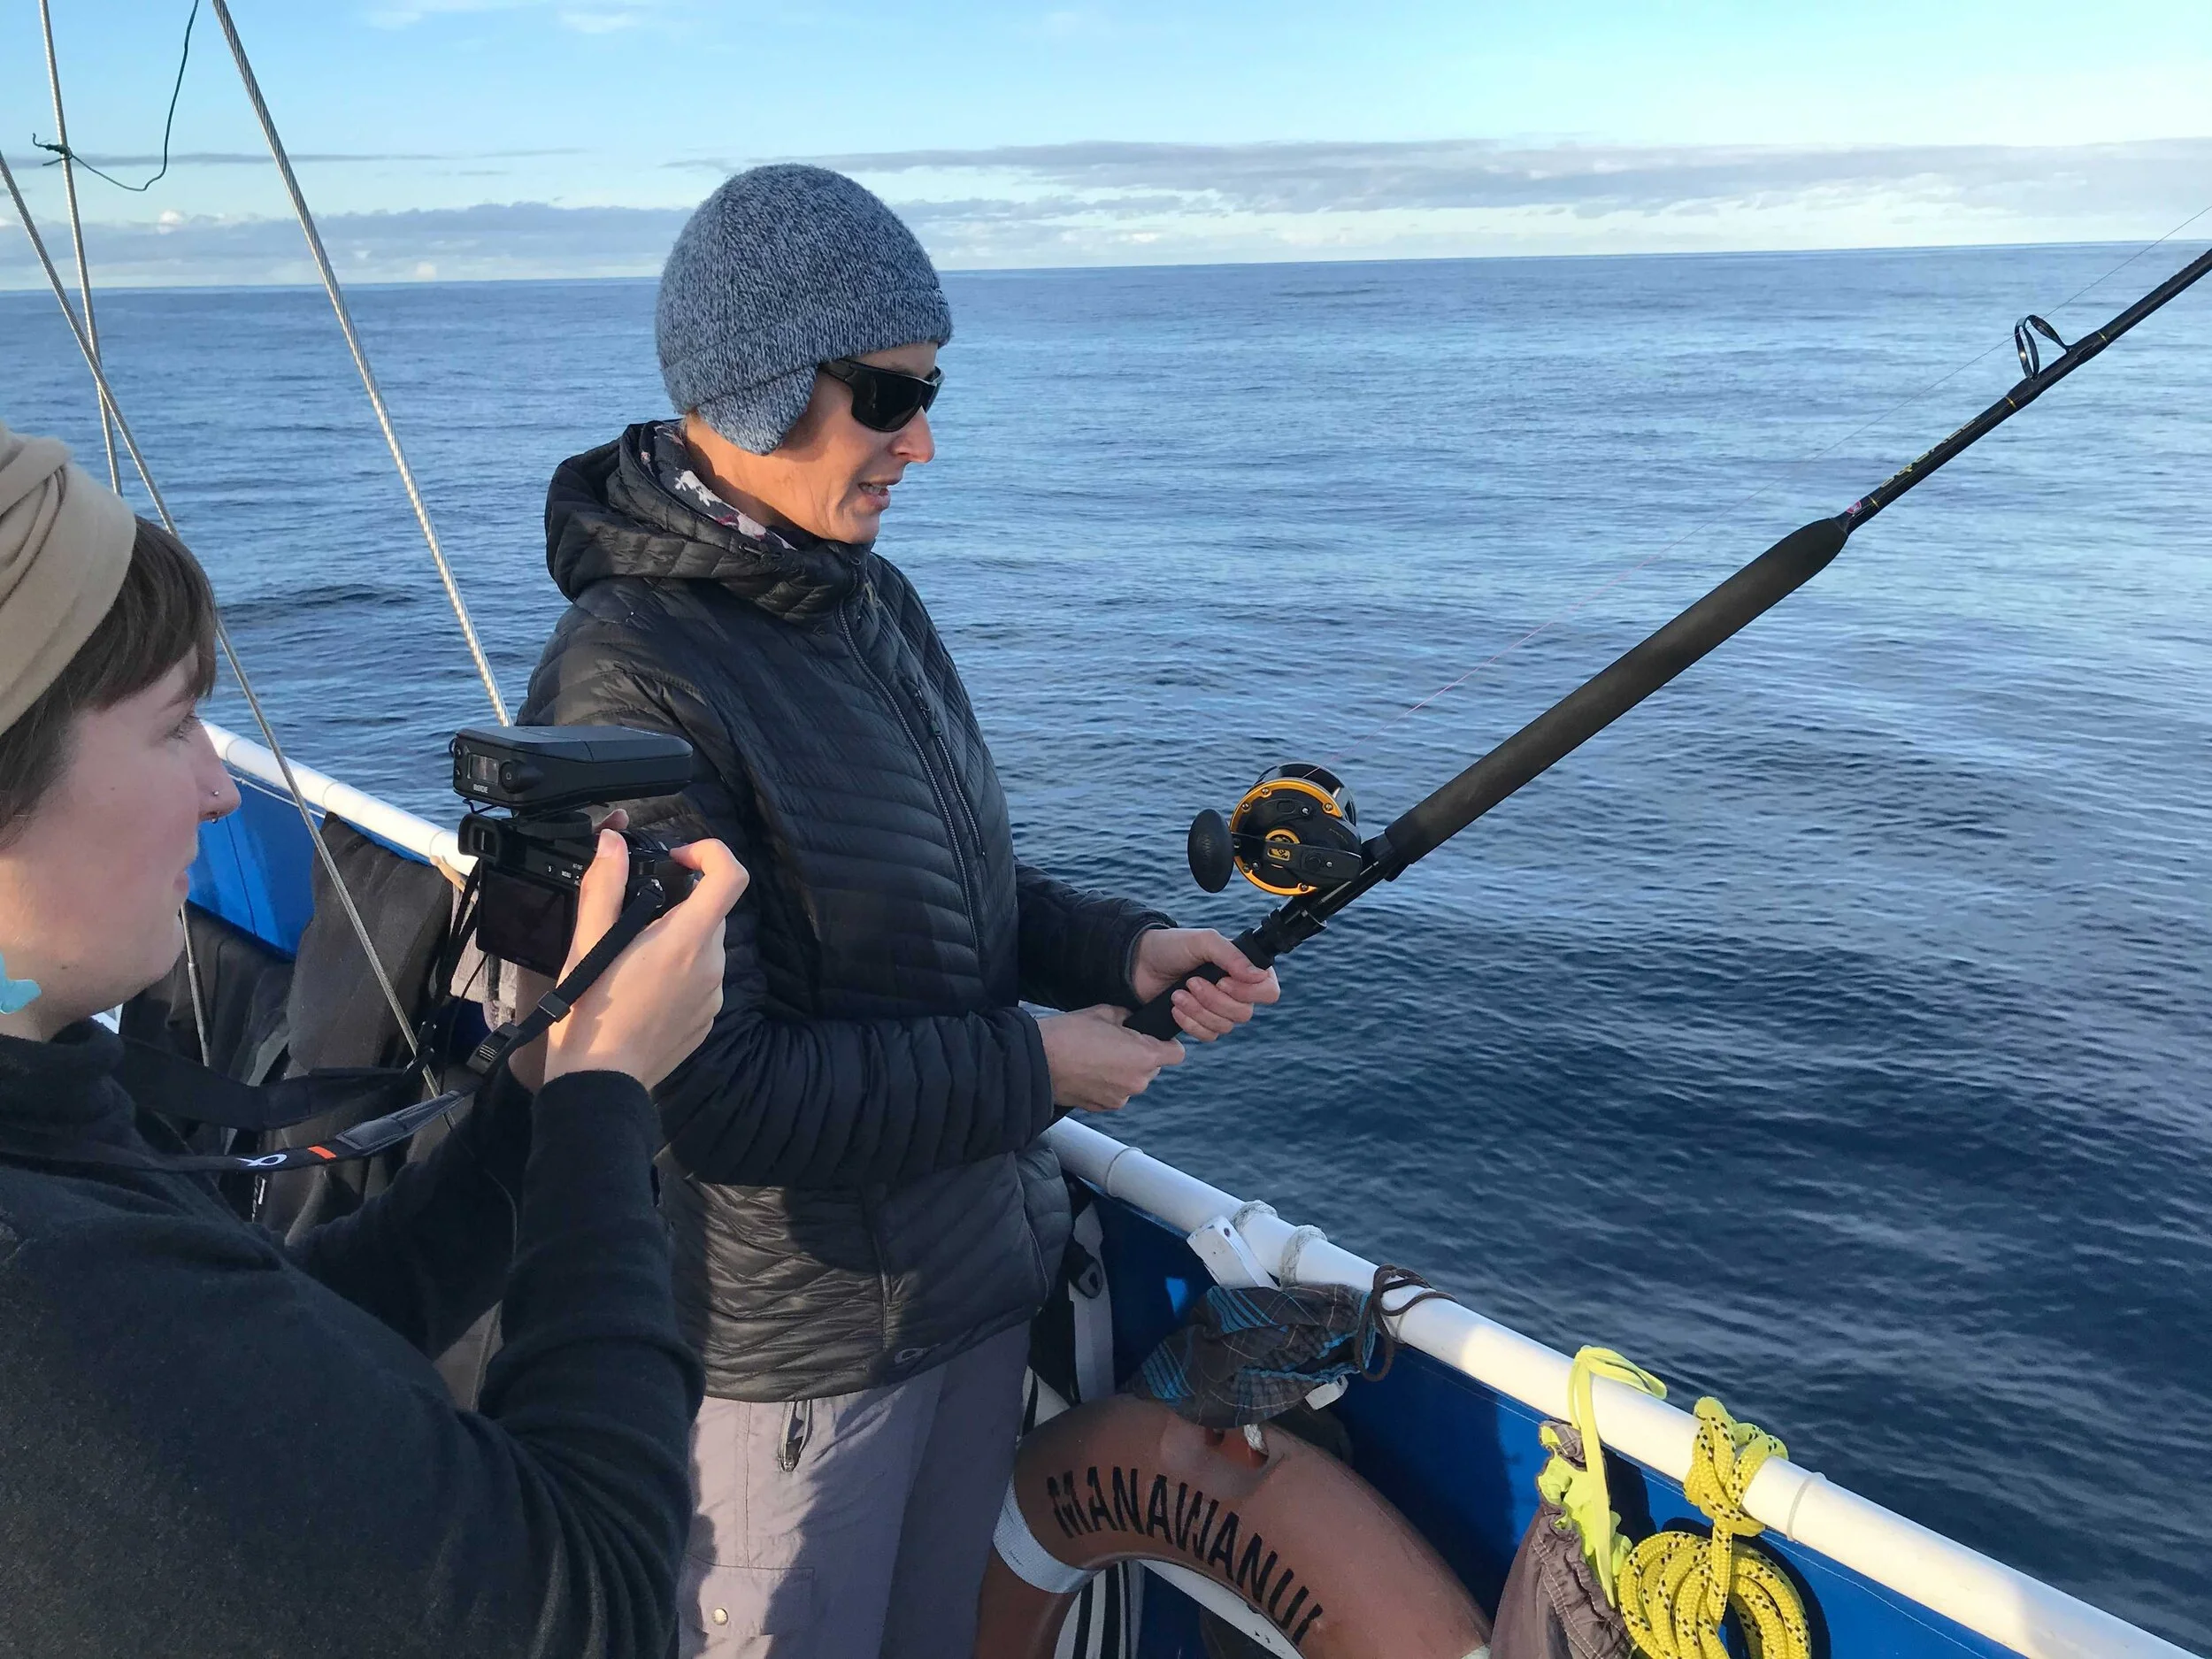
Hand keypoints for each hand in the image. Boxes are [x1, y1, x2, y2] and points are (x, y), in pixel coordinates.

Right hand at [534, 830, 746, 1090]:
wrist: (600, 1082)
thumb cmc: (590, 1012)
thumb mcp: (588, 942)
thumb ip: (604, 886)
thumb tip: (611, 843)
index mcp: (688, 940)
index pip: (730, 876)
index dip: (711, 853)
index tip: (678, 858)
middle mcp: (712, 965)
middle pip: (711, 912)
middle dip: (678, 905)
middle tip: (633, 919)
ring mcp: (713, 995)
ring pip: (704, 947)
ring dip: (676, 941)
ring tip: (630, 961)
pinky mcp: (707, 1019)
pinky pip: (701, 980)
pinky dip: (678, 973)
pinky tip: (641, 991)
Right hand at [1036, 1004, 1183, 1111]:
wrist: (1037, 1061)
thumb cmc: (1069, 1034)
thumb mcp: (1104, 1012)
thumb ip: (1127, 1018)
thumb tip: (1132, 1021)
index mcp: (1145, 1056)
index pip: (1177, 1053)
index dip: (1167, 1043)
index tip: (1153, 1038)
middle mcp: (1138, 1081)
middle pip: (1153, 1067)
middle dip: (1140, 1055)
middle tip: (1115, 1042)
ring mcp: (1121, 1097)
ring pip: (1133, 1080)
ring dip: (1123, 1071)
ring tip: (1097, 1056)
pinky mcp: (1103, 1107)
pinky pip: (1116, 1092)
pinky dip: (1108, 1084)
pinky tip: (1088, 1070)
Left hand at [1130, 928, 1280, 1041]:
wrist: (1140, 963)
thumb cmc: (1173, 947)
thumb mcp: (1202, 941)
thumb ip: (1231, 955)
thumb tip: (1257, 976)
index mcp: (1244, 969)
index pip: (1268, 991)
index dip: (1248, 992)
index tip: (1222, 980)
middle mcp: (1236, 992)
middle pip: (1245, 1013)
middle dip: (1214, 1000)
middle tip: (1191, 982)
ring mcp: (1219, 1009)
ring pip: (1225, 1026)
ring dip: (1199, 1011)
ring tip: (1178, 993)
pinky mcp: (1201, 1023)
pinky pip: (1208, 1035)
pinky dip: (1190, 1023)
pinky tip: (1175, 1008)